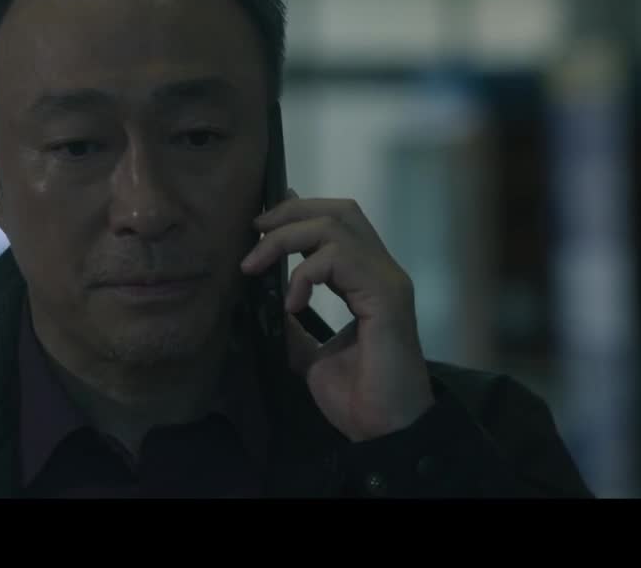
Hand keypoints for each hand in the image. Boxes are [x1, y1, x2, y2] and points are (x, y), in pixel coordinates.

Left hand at [241, 189, 434, 441]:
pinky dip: (305, 273)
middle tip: (253, 233)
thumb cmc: (358, 397)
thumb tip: (263, 301)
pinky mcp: (386, 296)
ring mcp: (387, 280)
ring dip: (286, 239)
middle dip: (290, 213)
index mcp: (368, 281)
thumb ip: (295, 324)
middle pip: (339, 210)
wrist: (383, 430)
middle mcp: (382, 272)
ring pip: (335, 225)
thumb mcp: (312, 353)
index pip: (339, 222)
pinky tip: (291, 303)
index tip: (260, 223)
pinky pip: (339, 258)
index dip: (299, 211)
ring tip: (256, 265)